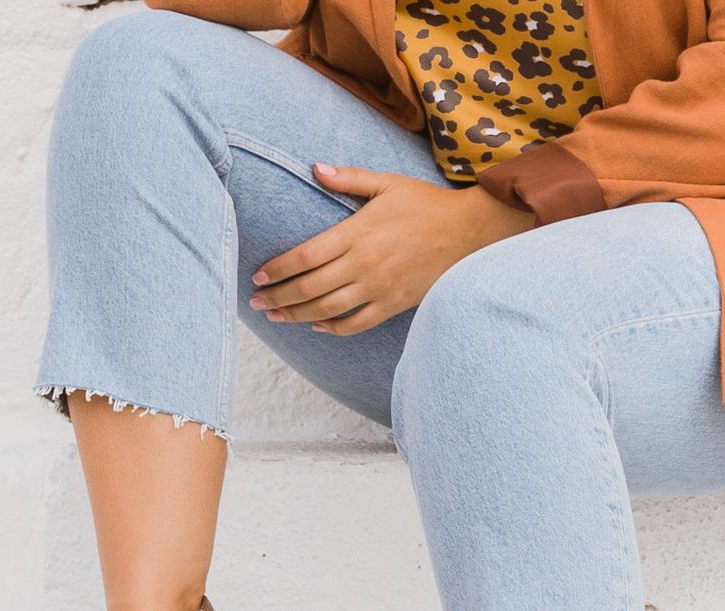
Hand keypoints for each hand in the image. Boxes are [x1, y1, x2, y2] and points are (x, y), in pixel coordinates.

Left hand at [248, 162, 536, 334]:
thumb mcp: (387, 183)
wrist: (468, 234)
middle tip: (256, 302)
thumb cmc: (426, 205)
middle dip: (279, 296)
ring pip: (328, 309)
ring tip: (276, 317)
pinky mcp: (394, 304)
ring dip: (297, 315)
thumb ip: (348, 178)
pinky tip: (317, 326)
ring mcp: (379, 288)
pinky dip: (334, 328)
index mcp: (357, 233)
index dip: (278, 268)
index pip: (306, 256)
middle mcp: (365, 265)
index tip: (258, 276)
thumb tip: (314, 168)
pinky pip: (357, 323)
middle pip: (310, 287)